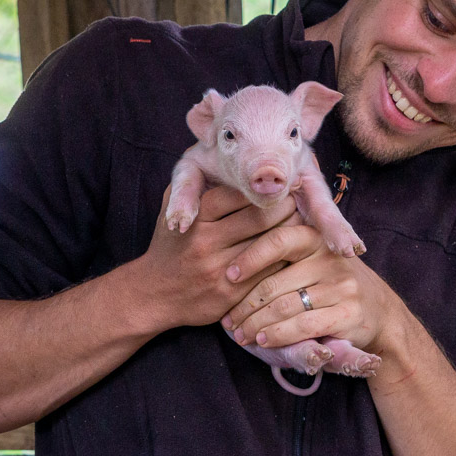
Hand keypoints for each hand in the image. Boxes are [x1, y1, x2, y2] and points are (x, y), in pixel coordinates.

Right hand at [137, 185, 297, 332]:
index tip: (280, 183)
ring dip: (290, 231)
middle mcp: (206, 242)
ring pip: (269, 244)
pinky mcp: (230, 294)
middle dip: (284, 206)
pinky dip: (284, 258)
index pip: (241, 193)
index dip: (264, 188)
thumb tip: (222, 161)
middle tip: (296, 200)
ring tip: (299, 220)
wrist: (156, 293)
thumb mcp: (170, 209)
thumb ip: (191, 185)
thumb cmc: (171, 245)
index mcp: (196, 216)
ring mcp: (219, 269)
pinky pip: (268, 272)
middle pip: (260, 217)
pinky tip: (291, 249)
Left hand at [222, 225, 402, 357]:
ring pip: (285, 307)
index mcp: (316, 238)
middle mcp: (330, 259)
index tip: (228, 275)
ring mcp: (342, 286)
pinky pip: (303, 326)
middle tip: (228, 320)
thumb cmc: (329, 283)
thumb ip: (281, 255)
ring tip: (240, 333)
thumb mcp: (310, 259)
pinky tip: (263, 339)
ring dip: (256, 324)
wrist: (379, 310)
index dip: (250, 258)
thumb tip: (230, 255)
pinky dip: (278, 335)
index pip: (278, 240)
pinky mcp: (349, 313)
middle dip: (245, 304)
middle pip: (275, 281)